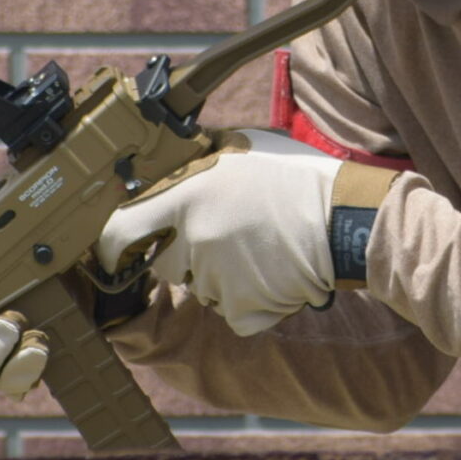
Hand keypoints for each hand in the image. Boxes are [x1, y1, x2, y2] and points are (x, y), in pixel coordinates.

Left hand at [96, 129, 342, 336]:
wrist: (348, 219)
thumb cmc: (298, 177)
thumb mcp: (242, 145)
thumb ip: (198, 156)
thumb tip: (167, 155)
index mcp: (188, 196)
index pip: (120, 230)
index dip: (112, 246)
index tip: (116, 252)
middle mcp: (196, 240)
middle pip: (166, 264)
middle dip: (187, 255)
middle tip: (227, 235)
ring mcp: (219, 279)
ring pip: (202, 290)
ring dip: (221, 278)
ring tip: (259, 251)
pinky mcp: (244, 310)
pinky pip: (232, 315)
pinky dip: (250, 304)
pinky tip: (274, 277)